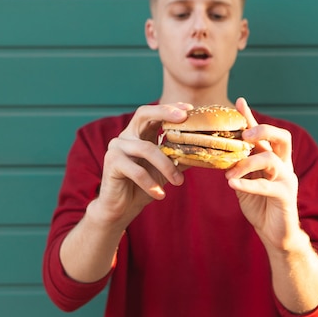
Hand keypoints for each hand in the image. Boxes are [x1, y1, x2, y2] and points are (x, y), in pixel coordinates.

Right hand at [89, 103, 191, 228]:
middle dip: (164, 113)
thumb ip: (179, 157)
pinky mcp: (111, 163)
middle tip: (184, 118)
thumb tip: (205, 151)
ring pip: (146, 148)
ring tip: (178, 182)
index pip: (153, 113)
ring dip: (166, 165)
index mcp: (139, 134)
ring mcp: (117, 147)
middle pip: (143, 114)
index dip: (170, 108)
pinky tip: (160, 194)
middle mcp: (126, 136)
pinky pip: (136, 170)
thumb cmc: (143, 187)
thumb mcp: (165, 170)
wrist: (121, 208)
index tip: (189, 108)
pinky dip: (150, 183)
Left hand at [225, 98, 301, 250]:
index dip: (252, 117)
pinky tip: (232, 183)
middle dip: (263, 130)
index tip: (239, 102)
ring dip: (246, 163)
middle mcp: (283, 165)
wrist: (274, 234)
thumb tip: (216, 150)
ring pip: (271, 159)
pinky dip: (247, 184)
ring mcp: (286, 180)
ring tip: (229, 173)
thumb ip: (237, 165)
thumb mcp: (245, 181)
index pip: (264, 133)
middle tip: (244, 135)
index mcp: (273, 159)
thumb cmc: (259, 206)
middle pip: (282, 137)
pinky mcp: (285, 196)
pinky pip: (266, 185)